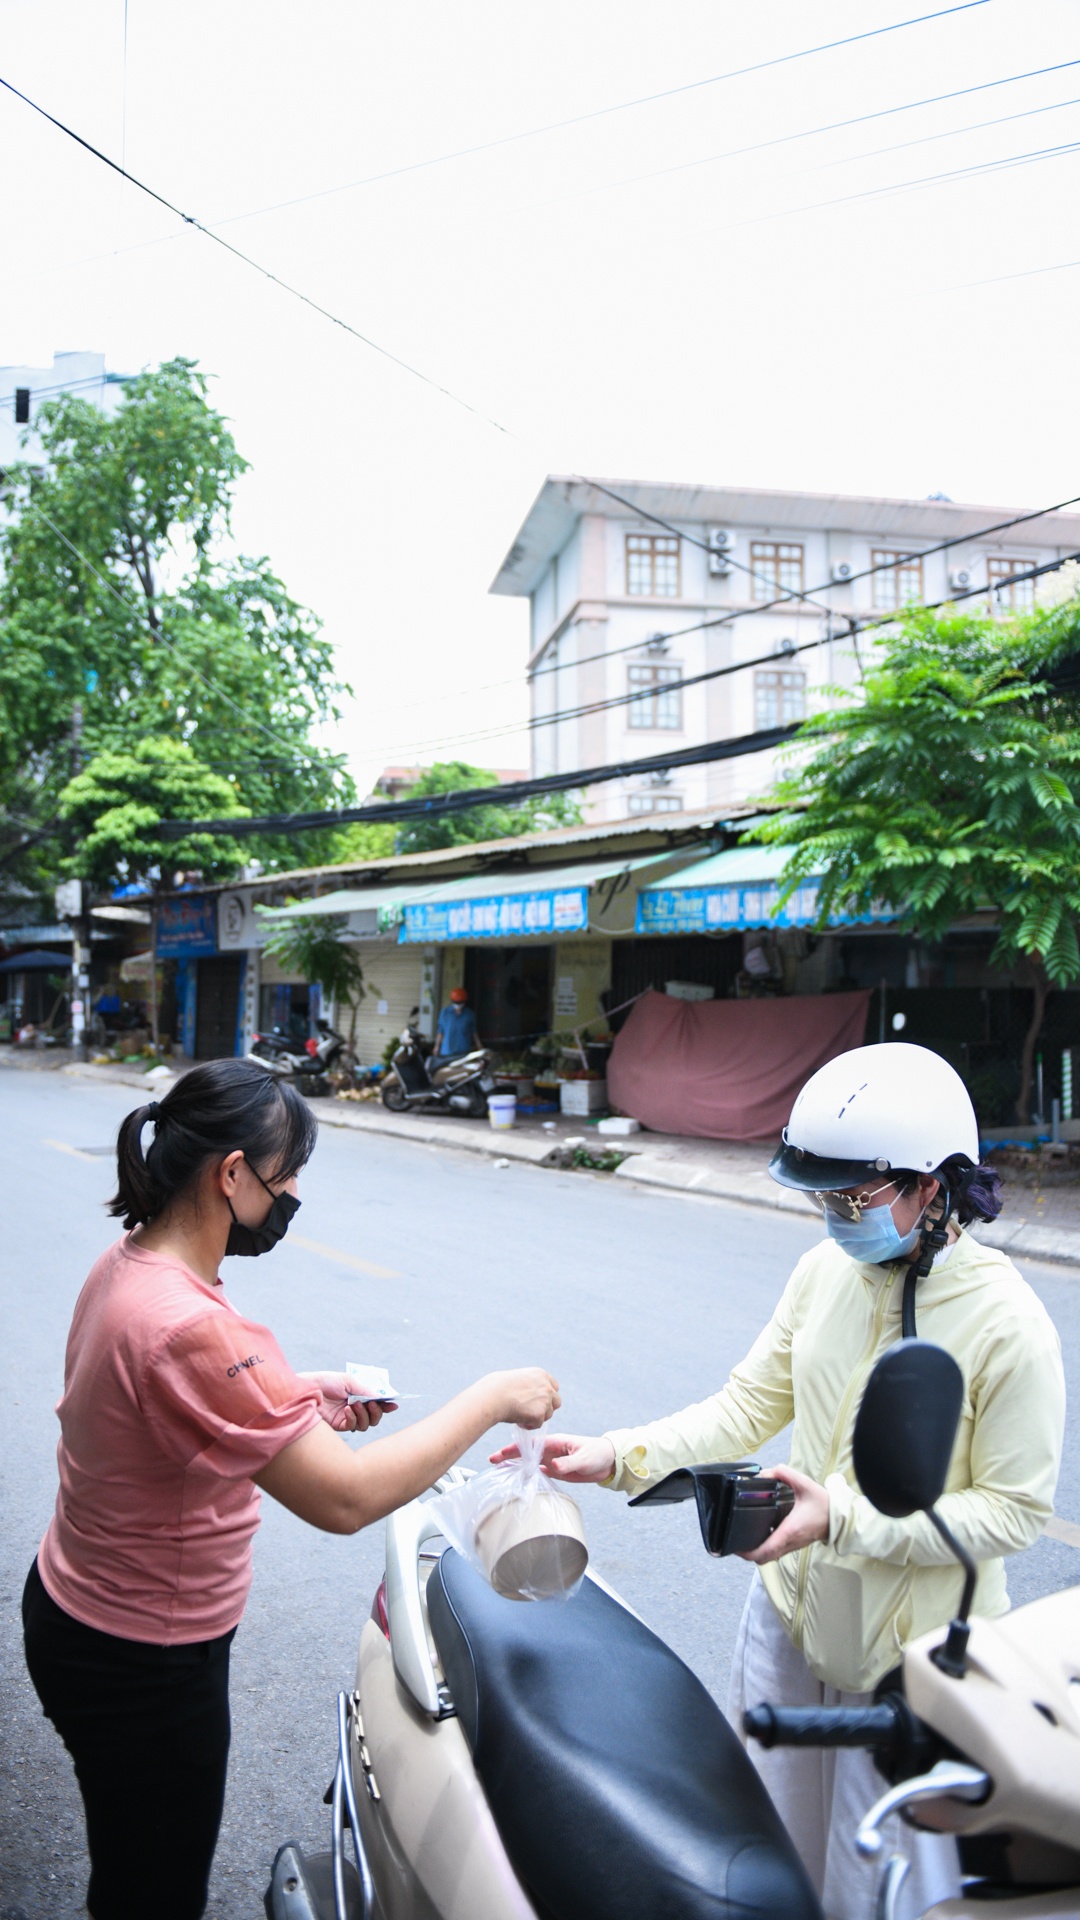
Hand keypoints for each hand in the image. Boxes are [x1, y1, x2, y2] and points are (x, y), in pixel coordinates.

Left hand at [299, 1371, 396, 1434]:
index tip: (393, 1405)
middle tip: (373, 1404)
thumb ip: (364, 1390)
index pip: (375, 1403)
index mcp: (357, 1396)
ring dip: (365, 1415)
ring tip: (356, 1404)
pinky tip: (347, 1409)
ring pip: (365, 1425)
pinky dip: (353, 1418)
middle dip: (377, 1412)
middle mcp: (354, 1408)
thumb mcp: (347, 1381)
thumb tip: (381, 1397)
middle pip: (373, 1418)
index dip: (385, 1405)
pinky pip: (352, 1427)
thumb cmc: (325, 1382)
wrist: (306, 1390)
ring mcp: (346, 1418)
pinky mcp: (337, 1426)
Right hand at [484, 1368, 560, 1429]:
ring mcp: (545, 1400)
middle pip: (557, 1402)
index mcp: (541, 1375)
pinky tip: (518, 1420)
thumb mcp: (519, 1379)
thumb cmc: (499, 1388)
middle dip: (547, 1408)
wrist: (493, 1396)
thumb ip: (530, 1386)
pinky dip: (529, 1425)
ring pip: (548, 1415)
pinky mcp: (540, 1414)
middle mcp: (547, 1386)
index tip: (538, 1402)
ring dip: (537, 1417)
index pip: (554, 1387)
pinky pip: (538, 1424)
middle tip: (532, 1412)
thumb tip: (533, 1398)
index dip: (547, 1396)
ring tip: (520, 1415)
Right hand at [489, 1431, 615, 1482]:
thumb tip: (552, 1466)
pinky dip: (528, 1474)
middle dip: (509, 1456)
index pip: (530, 1445)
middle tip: (492, 1461)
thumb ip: (568, 1463)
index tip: (500, 1454)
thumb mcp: (583, 1458)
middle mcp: (551, 1451)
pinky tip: (518, 1479)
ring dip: (515, 1466)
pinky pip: (538, 1472)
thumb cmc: (597, 1453)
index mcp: (555, 1443)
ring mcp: (552, 1460)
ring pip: (529, 1462)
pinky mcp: (556, 1471)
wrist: (608, 1461)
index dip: (514, 1449)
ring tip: (499, 1471)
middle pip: (525, 1453)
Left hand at [739, 1464, 829, 1564]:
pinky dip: (766, 1549)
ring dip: (757, 1552)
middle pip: (764, 1559)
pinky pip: (777, 1552)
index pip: (766, 1550)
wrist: (840, 1517)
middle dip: (748, 1554)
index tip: (736, 1547)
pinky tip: (762, 1534)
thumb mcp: (804, 1483)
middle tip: (736, 1542)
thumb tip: (765, 1473)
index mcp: (790, 1530)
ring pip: (771, 1557)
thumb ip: (784, 1473)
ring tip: (745, 1539)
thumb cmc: (823, 1503)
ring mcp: (793, 1545)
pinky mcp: (796, 1544)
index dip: (748, 1552)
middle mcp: (790, 1542)